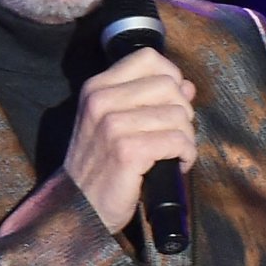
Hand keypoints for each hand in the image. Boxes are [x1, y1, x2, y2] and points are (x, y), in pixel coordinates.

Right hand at [64, 48, 196, 232]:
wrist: (79, 207)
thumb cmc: (100, 165)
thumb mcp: (112, 122)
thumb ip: (146, 98)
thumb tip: (186, 85)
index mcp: (97, 88)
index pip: (148, 58)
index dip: (171, 76)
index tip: (171, 101)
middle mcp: (102, 101)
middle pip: (169, 85)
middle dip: (183, 111)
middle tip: (174, 134)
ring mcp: (113, 126)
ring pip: (178, 115)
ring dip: (186, 137)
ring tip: (175, 152)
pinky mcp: (128, 152)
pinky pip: (178, 141)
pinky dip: (186, 155)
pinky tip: (177, 164)